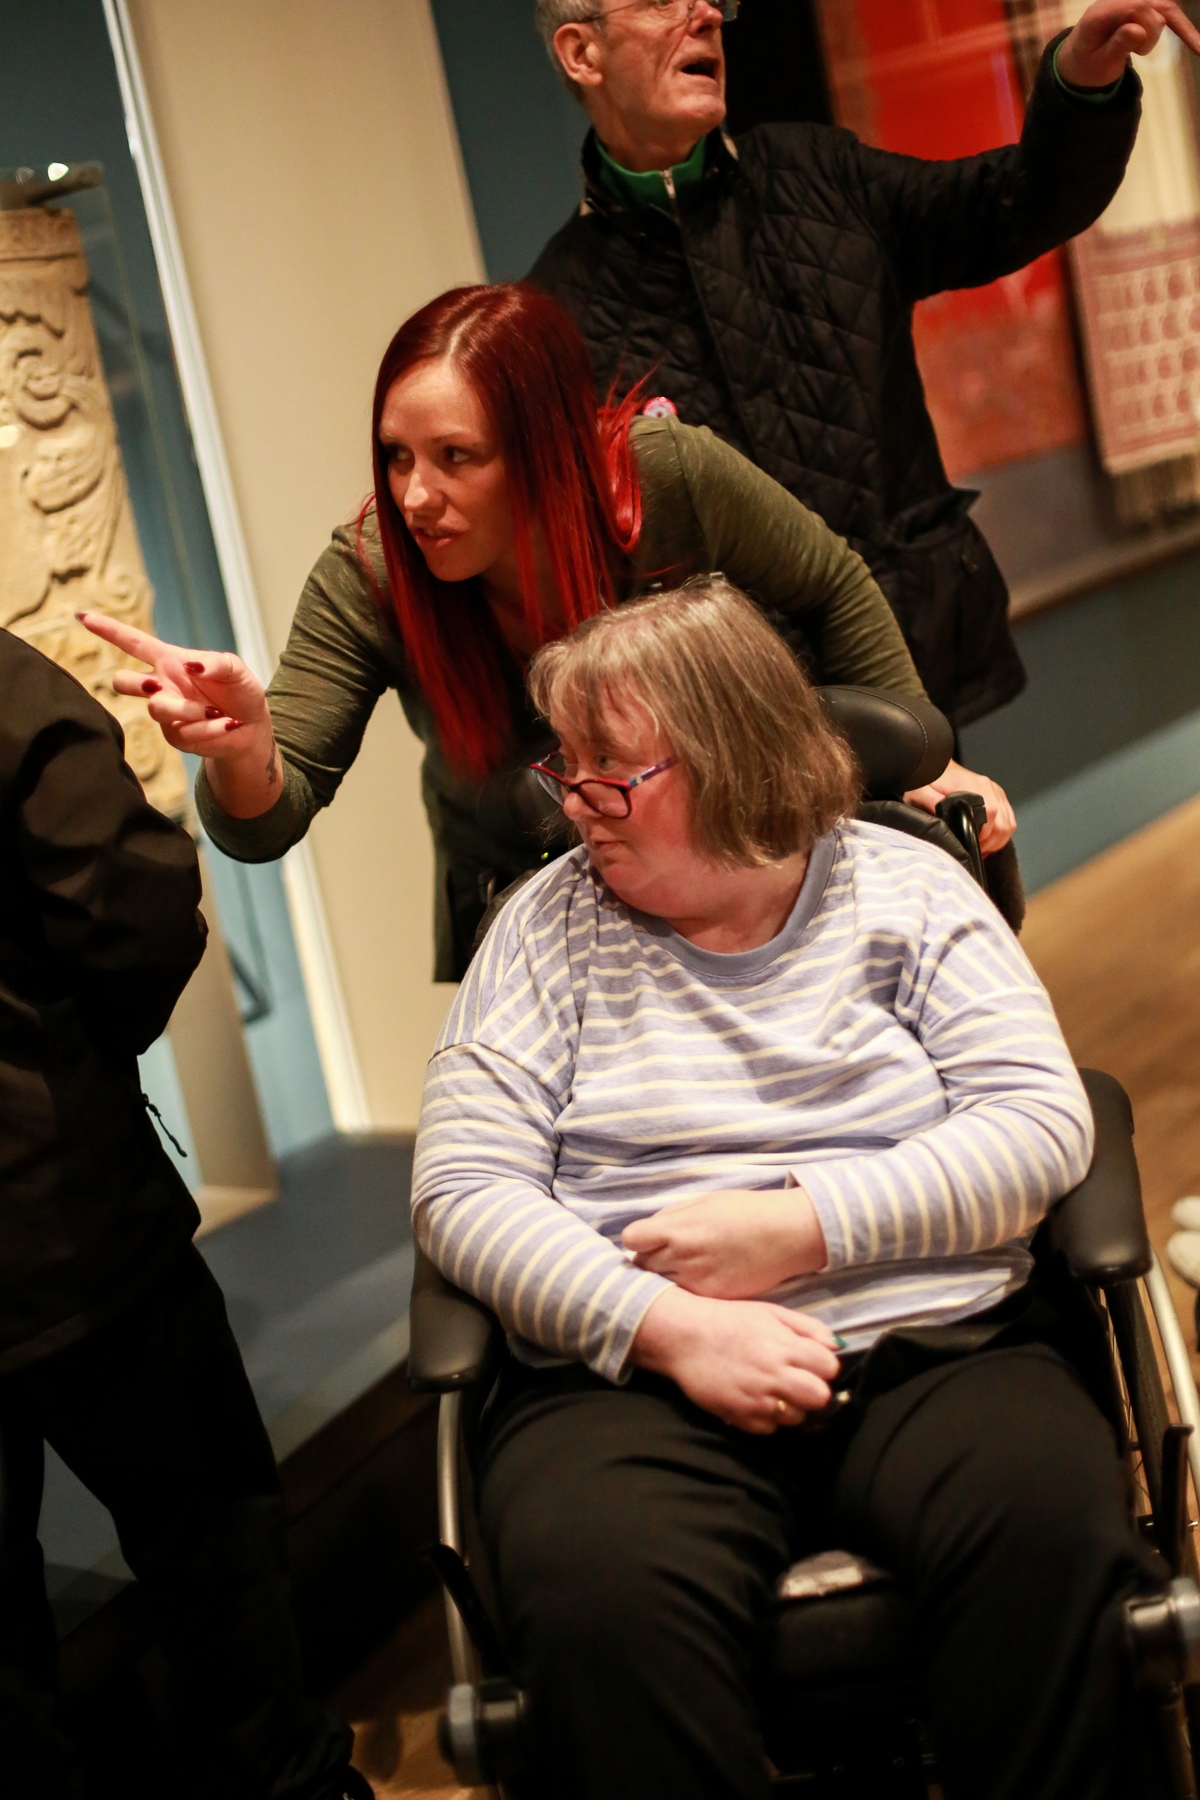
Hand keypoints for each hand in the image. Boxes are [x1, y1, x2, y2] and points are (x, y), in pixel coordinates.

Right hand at [78, 612, 280, 817]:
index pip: (132, 642)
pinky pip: (182, 731)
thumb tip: (192, 666)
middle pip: (122, 681)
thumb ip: (217, 663)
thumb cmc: (239, 691)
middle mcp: (160, 685)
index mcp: (168, 660)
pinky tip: (223, 725)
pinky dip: (208, 728)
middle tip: (156, 685)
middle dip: (134, 683)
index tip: (83, 617)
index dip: (108, 630)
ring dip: (186, 709)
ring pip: (155, 708)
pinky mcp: (174, 736)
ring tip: (211, 710)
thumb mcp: (235, 669)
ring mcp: (165, 712)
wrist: (251, 727)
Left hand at [624, 1188, 826, 1298]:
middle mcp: (681, 1259)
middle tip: (666, 1254)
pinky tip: (702, 1279)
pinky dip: (687, 1290)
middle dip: (649, 1259)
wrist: (785, 1234)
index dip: (638, 1238)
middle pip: (642, 1265)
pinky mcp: (712, 1298)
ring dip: (666, 1277)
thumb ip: (671, 1217)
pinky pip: (686, 1297)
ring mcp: (696, 1283)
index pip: (631, 1239)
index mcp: (677, 1230)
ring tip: (685, 1267)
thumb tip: (649, 1231)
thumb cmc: (745, 1211)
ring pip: (661, 1285)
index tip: (647, 1238)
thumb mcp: (704, 1201)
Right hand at [631, 1285, 839, 1432]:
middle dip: (814, 1391)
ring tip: (774, 1390)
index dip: (824, 1366)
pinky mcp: (741, 1418)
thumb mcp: (771, 1312)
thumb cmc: (729, 1320)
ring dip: (792, 1407)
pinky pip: (770, 1429)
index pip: (830, 1368)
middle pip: (820, 1398)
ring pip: (797, 1418)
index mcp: (785, 1347)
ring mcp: (758, 1400)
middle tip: (799, 1382)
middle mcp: (775, 1376)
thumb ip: (808, 1328)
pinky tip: (755, 1399)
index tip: (812, 1363)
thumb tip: (838, 1346)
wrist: (683, 1338)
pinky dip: (767, 1418)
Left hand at [903, 758, 1015, 854]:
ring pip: (1009, 823)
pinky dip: (1002, 831)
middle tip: (977, 849)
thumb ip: (930, 803)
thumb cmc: (928, 779)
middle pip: (1003, 823)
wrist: (935, 765)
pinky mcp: (996, 793)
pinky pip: (1008, 817)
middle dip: (992, 842)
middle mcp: (987, 787)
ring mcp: (994, 790)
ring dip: (998, 838)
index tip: (974, 845)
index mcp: (971, 786)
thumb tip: (941, 816)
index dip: (985, 835)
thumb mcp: (921, 792)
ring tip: (982, 845)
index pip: (992, 814)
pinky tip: (989, 836)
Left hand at [1057, 2, 1199, 88]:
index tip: (1142, 51)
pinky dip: (1181, 27)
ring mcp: (1127, 4)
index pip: (1136, 6)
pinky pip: (1165, 13)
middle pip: (1151, 5)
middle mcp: (1114, 2)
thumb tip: (1138, 29)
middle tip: (1140, 54)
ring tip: (1141, 51)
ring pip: (1161, 8)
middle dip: (1154, 31)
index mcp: (1099, 14)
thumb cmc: (1087, 68)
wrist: (1078, 64)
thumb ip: (1117, 46)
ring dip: (1160, 32)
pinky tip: (1197, 46)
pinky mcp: (1139, 10)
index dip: (1150, 25)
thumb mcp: (1099, 65)